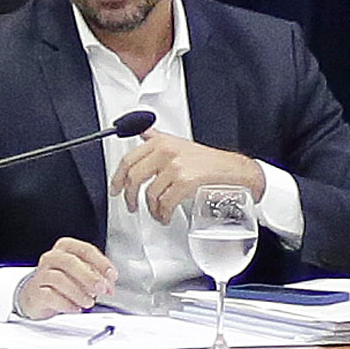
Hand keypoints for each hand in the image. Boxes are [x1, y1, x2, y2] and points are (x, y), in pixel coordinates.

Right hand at [22, 235, 118, 315]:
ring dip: (78, 293)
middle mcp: (52, 258)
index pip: (85, 250)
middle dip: (89, 277)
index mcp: (66, 248)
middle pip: (70, 262)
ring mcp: (41, 274)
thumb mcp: (82, 275)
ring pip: (59, 279)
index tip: (112, 275)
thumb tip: (108, 285)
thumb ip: (97, 277)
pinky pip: (50, 296)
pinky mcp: (36, 292)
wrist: (37, 296)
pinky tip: (75, 308)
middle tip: (101, 289)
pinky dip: (66, 303)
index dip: (101, 263)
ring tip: (88, 302)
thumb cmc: (62, 283)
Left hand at [120, 131, 262, 217]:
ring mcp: (175, 166)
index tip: (115, 189)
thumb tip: (143, 132)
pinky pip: (165, 202)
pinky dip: (163, 213)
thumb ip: (158, 138)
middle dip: (130, 196)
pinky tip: (165, 216)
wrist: (234, 170)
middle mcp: (166, 151)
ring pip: (150, 193)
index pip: (129, 159)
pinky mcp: (185, 181)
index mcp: (161, 142)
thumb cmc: (208, 160)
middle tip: (132, 206)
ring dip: (151, 209)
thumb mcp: (179, 143)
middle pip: (134, 177)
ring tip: (157, 213)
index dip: (118, 178)